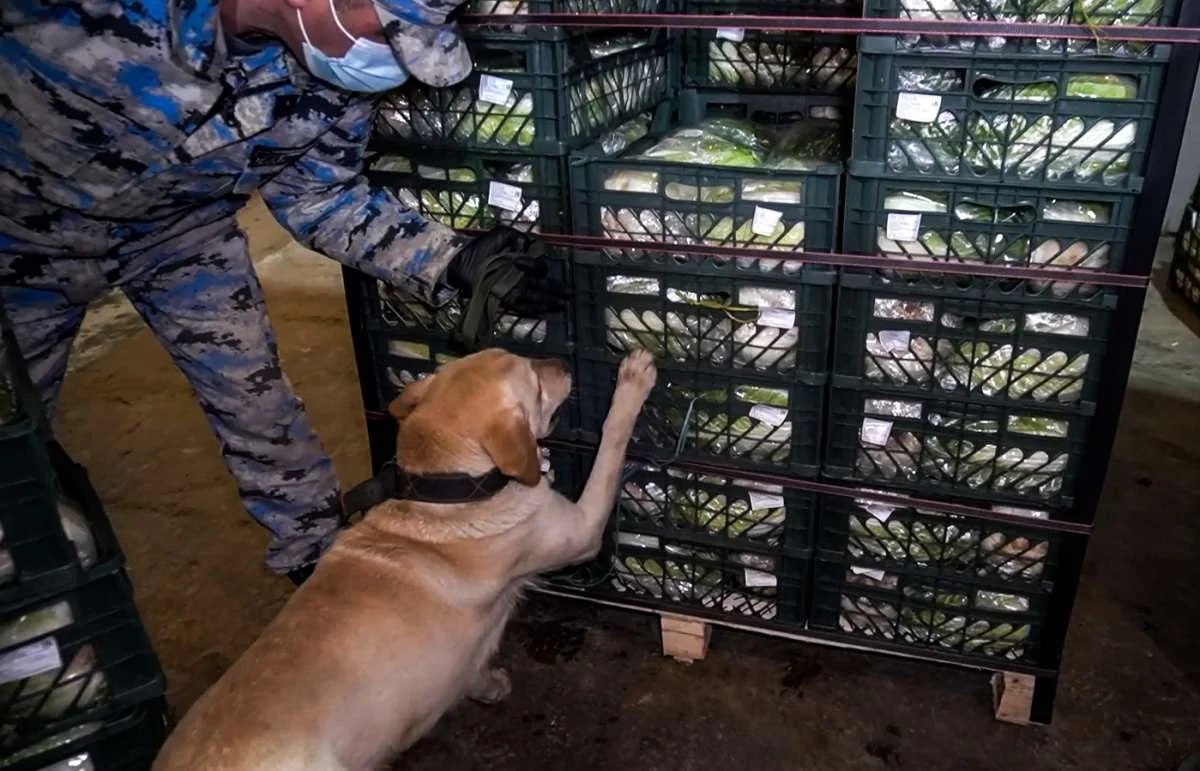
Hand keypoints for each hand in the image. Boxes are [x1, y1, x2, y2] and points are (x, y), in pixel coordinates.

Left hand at [446, 226, 567, 314]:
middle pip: (541, 284)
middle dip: (555, 289)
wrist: (461, 260)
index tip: (526, 263)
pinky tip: (544, 311)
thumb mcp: (501, 234)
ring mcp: (512, 288)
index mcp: (520, 261)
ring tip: (561, 305)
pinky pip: (521, 305)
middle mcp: (519, 276)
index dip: (537, 266)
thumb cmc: (481, 246)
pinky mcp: (503, 298)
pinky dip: (532, 309)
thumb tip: (527, 244)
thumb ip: (517, 237)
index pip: (537, 268)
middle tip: (569, 294)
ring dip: (548, 301)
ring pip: (534, 296)